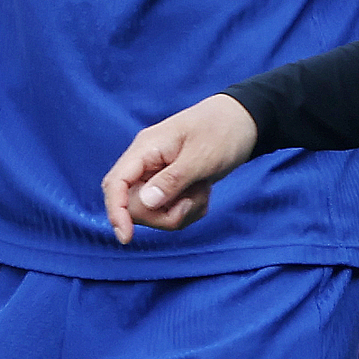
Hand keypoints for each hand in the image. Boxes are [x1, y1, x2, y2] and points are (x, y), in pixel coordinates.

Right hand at [102, 95, 257, 243]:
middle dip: (164, 213)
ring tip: (203, 190)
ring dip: (181, 211)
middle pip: (134, 206)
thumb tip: (144, 203)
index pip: (116, 184)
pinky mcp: (171, 185)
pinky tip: (204, 191)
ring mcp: (158, 175)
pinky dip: (189, 209)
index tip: (127, 238)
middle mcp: (146, 163)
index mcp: (146, 149)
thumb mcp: (202, 156)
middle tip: (194, 198)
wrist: (243, 120)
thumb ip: (173, 180)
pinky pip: (170, 211)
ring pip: (154, 212)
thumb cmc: (223, 130)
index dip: (116, 212)